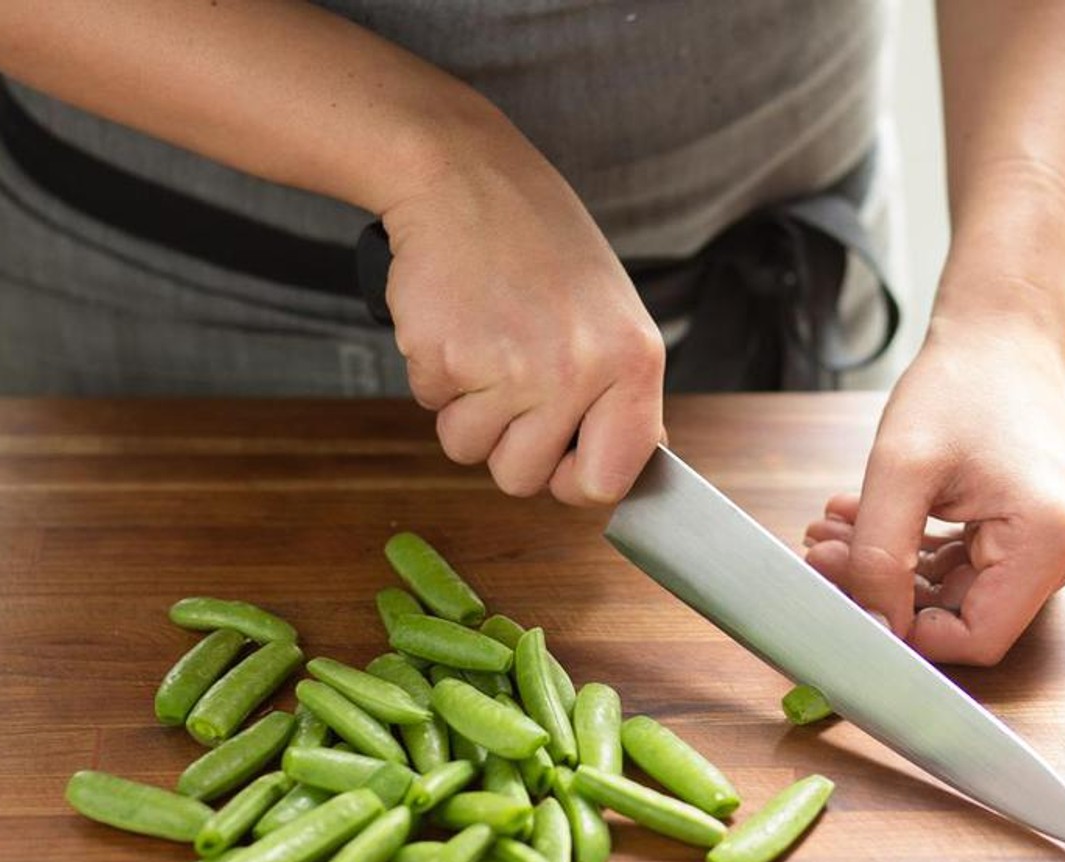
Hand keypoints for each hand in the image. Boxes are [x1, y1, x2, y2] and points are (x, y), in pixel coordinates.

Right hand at [379, 112, 664, 505]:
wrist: (464, 177)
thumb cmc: (539, 244)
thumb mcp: (612, 314)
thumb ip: (622, 395)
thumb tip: (634, 465)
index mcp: (631, 362)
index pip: (606, 481)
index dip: (572, 478)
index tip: (560, 453)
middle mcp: (576, 371)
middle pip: (521, 479)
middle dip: (504, 443)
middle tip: (510, 377)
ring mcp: (509, 368)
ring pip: (468, 449)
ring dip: (465, 408)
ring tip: (484, 342)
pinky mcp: (445, 358)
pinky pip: (431, 406)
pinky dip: (435, 374)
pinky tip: (456, 321)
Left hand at [803, 316, 1064, 665]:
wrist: (1000, 336)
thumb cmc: (959, 385)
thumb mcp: (899, 471)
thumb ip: (879, 556)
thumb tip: (869, 625)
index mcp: (1052, 538)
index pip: (978, 638)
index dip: (908, 634)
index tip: (848, 600)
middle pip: (963, 613)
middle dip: (884, 590)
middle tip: (820, 552)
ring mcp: (1058, 544)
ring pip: (955, 591)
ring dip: (887, 567)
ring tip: (830, 531)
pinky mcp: (1035, 534)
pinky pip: (965, 566)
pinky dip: (910, 549)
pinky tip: (860, 522)